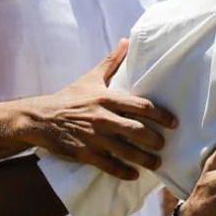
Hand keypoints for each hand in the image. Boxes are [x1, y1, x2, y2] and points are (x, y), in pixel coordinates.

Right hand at [26, 40, 177, 179]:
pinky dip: (124, 172)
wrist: (41, 118)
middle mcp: (103, 118)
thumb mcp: (91, 77)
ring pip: (126, 150)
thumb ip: (112, 61)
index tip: (174, 123)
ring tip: (157, 163)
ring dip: (145, 159)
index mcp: (107, 98)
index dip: (161, 115)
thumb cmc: (69, 97)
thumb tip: (126, 41)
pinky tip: (134, 175)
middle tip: (164, 145)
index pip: (141, 106)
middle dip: (155, 140)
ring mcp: (94, 138)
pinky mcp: (85, 154)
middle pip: (137, 130)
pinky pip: (109, 165)